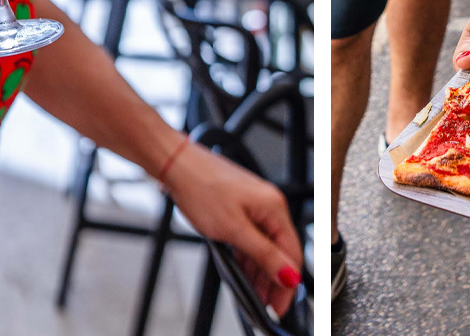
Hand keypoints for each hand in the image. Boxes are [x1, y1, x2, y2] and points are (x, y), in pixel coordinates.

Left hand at [165, 143, 303, 314]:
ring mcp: (255, 205)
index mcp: (274, 208)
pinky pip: (252, 236)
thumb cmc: (201, 187)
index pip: (292, 254)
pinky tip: (242, 270)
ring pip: (265, 246)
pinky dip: (249, 256)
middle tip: (267, 305)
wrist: (178, 165)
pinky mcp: (242, 206)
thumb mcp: (233, 229)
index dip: (287, 283)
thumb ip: (263, 254)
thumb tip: (288, 274)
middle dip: (274, 280)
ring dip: (260, 271)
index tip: (279, 305)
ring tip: (253, 293)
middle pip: (280, 251)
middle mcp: (269, 205)